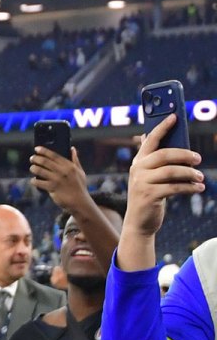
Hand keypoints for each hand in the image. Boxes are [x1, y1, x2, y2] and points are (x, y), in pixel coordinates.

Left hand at [30, 146, 90, 213]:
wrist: (80, 202)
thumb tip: (72, 148)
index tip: (36, 148)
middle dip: (36, 159)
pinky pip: (38, 182)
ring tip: (32, 168)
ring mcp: (57, 180)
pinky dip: (33, 181)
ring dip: (33, 168)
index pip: (54, 155)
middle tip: (32, 158)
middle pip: (45, 161)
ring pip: (39, 170)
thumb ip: (75, 160)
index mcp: (69, 166)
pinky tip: (33, 180)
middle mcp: (63, 171)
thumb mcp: (80, 172)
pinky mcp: (52, 188)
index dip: (44, 151)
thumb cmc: (79, 186)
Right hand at [126, 114, 204, 237]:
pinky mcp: (149, 195)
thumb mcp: (149, 176)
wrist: (139, 222)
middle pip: (164, 155)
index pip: (150, 140)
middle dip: (184, 155)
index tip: (174, 116)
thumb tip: (150, 137)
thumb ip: (153, 159)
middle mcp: (137, 169)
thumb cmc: (149, 196)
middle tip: (198, 159)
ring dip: (190, 174)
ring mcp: (141, 182)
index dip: (162, 127)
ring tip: (201, 177)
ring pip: (172, 171)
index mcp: (138, 162)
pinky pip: (175, 187)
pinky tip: (198, 188)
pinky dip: (190, 187)